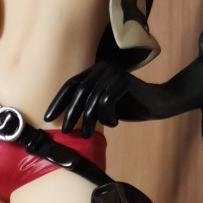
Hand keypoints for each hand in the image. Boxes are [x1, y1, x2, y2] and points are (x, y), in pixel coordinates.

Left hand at [45, 63, 164, 135]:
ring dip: (88, 121)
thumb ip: (86, 105)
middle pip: (79, 92)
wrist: (156, 103)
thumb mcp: (102, 105)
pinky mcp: (124, 81)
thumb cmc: (127, 106)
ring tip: (87, 135)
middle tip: (64, 131)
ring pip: (92, 100)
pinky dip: (108, 117)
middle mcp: (101, 68)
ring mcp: (113, 72)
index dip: (57, 102)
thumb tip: (63, 118)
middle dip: (70, 113)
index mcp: (93, 71)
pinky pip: (107, 103)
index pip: (70, 85)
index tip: (47, 118)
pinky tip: (115, 123)